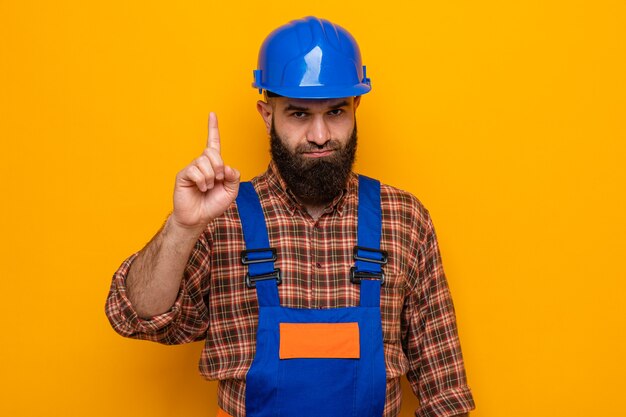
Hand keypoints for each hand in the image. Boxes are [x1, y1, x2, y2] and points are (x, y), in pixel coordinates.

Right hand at [171, 112, 239, 229]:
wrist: (199, 218)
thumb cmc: (213, 204)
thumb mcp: (231, 191)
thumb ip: (234, 177)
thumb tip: (226, 166)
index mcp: (214, 165)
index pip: (213, 143)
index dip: (213, 128)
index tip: (212, 114)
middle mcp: (202, 163)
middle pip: (212, 152)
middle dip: (219, 166)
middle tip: (218, 179)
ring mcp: (192, 168)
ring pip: (204, 161)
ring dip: (210, 176)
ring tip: (207, 187)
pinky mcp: (183, 175)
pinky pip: (195, 170)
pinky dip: (202, 181)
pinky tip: (201, 188)